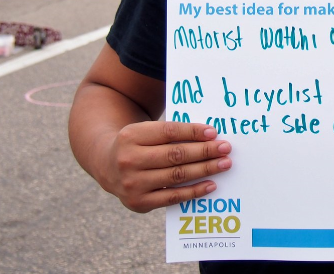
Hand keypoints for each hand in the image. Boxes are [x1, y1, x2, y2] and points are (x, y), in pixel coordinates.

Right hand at [99, 121, 231, 212]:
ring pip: (177, 175)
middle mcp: (129, 160)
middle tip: (226, 148)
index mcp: (132, 136)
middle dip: (205, 151)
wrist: (106, 165)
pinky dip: (194, 191)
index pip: (168, 131)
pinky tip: (211, 184)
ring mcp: (132, 183)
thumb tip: (209, 136)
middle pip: (175, 155)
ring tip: (224, 164)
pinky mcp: (138, 203)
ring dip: (205, 169)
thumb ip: (171, 132)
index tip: (214, 133)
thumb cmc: (137, 144)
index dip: (192, 132)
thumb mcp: (146, 131)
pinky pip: (172, 197)